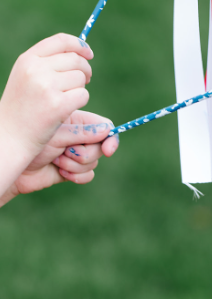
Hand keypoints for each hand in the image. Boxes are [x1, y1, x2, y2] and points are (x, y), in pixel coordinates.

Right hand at [0, 33, 92, 161]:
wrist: (8, 137)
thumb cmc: (21, 107)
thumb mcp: (26, 77)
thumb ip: (48, 61)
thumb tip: (82, 52)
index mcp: (28, 59)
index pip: (61, 41)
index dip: (79, 45)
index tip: (89, 54)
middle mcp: (36, 69)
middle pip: (76, 60)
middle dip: (85, 70)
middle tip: (83, 82)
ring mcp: (46, 87)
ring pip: (81, 78)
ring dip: (79, 88)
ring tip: (64, 99)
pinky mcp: (57, 105)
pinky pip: (83, 95)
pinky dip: (79, 102)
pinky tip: (65, 110)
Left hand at [0, 111, 118, 206]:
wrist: (15, 166)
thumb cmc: (30, 142)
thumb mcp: (59, 135)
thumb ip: (83, 132)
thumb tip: (107, 130)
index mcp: (78, 122)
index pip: (104, 127)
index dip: (110, 138)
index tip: (108, 150)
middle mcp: (80, 137)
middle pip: (101, 146)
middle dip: (85, 154)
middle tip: (65, 152)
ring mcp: (77, 154)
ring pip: (94, 162)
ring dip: (75, 165)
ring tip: (56, 160)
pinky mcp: (74, 171)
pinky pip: (88, 176)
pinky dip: (76, 176)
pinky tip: (60, 172)